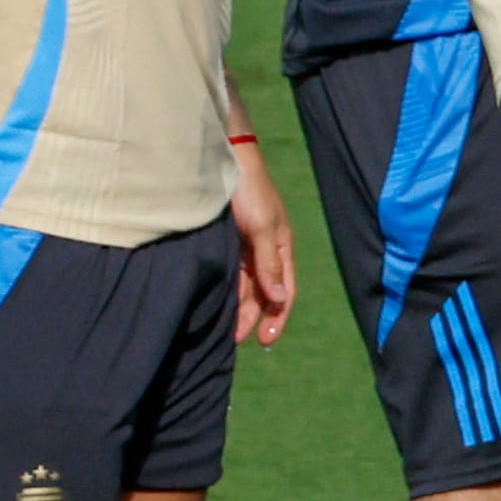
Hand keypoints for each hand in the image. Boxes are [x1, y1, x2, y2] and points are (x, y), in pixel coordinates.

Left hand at [228, 140, 295, 345]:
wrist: (221, 160)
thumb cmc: (249, 191)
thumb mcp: (263, 228)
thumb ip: (270, 264)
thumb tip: (282, 300)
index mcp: (281, 247)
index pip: (284, 291)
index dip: (278, 317)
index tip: (265, 340)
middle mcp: (264, 251)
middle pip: (263, 293)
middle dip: (253, 317)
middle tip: (236, 340)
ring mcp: (244, 247)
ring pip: (244, 286)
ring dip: (238, 308)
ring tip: (224, 330)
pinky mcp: (226, 243)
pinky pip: (229, 275)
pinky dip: (226, 292)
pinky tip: (216, 305)